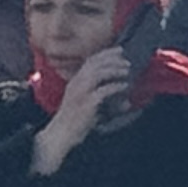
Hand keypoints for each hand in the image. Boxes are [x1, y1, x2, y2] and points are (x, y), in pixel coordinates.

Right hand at [33, 44, 133, 171]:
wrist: (61, 135)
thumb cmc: (75, 122)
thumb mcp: (86, 105)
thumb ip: (102, 98)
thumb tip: (124, 99)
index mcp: (75, 82)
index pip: (91, 61)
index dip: (106, 54)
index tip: (120, 51)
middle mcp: (76, 84)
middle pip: (95, 64)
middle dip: (112, 59)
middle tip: (126, 60)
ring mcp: (80, 93)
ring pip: (98, 73)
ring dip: (114, 69)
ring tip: (126, 71)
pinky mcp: (87, 104)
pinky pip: (104, 90)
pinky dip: (115, 86)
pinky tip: (124, 86)